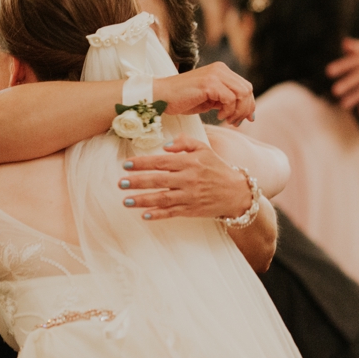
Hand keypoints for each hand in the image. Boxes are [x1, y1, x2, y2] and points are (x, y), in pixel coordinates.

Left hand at [120, 136, 251, 219]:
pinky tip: (144, 215)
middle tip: (121, 183)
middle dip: (138, 182)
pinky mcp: (191, 210)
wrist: (236, 193)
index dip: (142, 163)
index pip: (161, 162)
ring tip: (126, 200)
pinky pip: (171, 213)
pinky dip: (158, 214)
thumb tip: (165, 146)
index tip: (126, 164)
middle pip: (158, 180)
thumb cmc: (218, 169)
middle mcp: (189, 179)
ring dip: (142, 200)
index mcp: (190, 162)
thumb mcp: (205, 149)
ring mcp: (190, 196)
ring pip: (162, 198)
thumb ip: (185, 142)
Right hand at [152, 63, 254, 126]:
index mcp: (221, 71)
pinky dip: (228, 111)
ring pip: (242, 94)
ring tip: (226, 119)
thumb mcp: (210, 99)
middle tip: (235, 122)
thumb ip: (227, 101)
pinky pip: (230, 99)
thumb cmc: (183, 100)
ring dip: (238, 111)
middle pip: (247, 89)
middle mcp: (220, 69)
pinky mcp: (209, 83)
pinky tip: (218, 116)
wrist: (161, 96)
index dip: (249, 104)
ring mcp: (215, 75)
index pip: (246, 86)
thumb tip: (248, 113)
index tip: (246, 119)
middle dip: (246, 109)